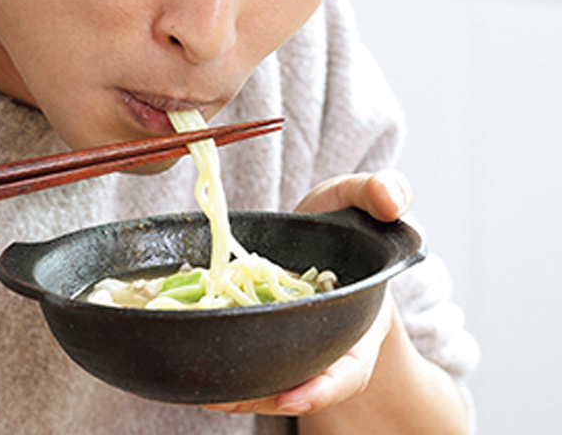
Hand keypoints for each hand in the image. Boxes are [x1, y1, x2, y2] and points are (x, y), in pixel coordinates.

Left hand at [204, 169, 410, 417]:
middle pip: (303, 383)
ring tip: (204, 392)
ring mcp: (296, 340)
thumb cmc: (347, 216)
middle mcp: (329, 341)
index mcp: (362, 319)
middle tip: (225, 398)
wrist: (321, 227)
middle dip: (266, 396)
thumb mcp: (361, 197)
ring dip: (241, 389)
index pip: (350, 367)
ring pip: (272, 378)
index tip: (290, 398)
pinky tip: (199, 372)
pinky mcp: (266, 331)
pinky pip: (252, 356)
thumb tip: (390, 201)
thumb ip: (381, 192)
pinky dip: (229, 367)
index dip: (324, 386)